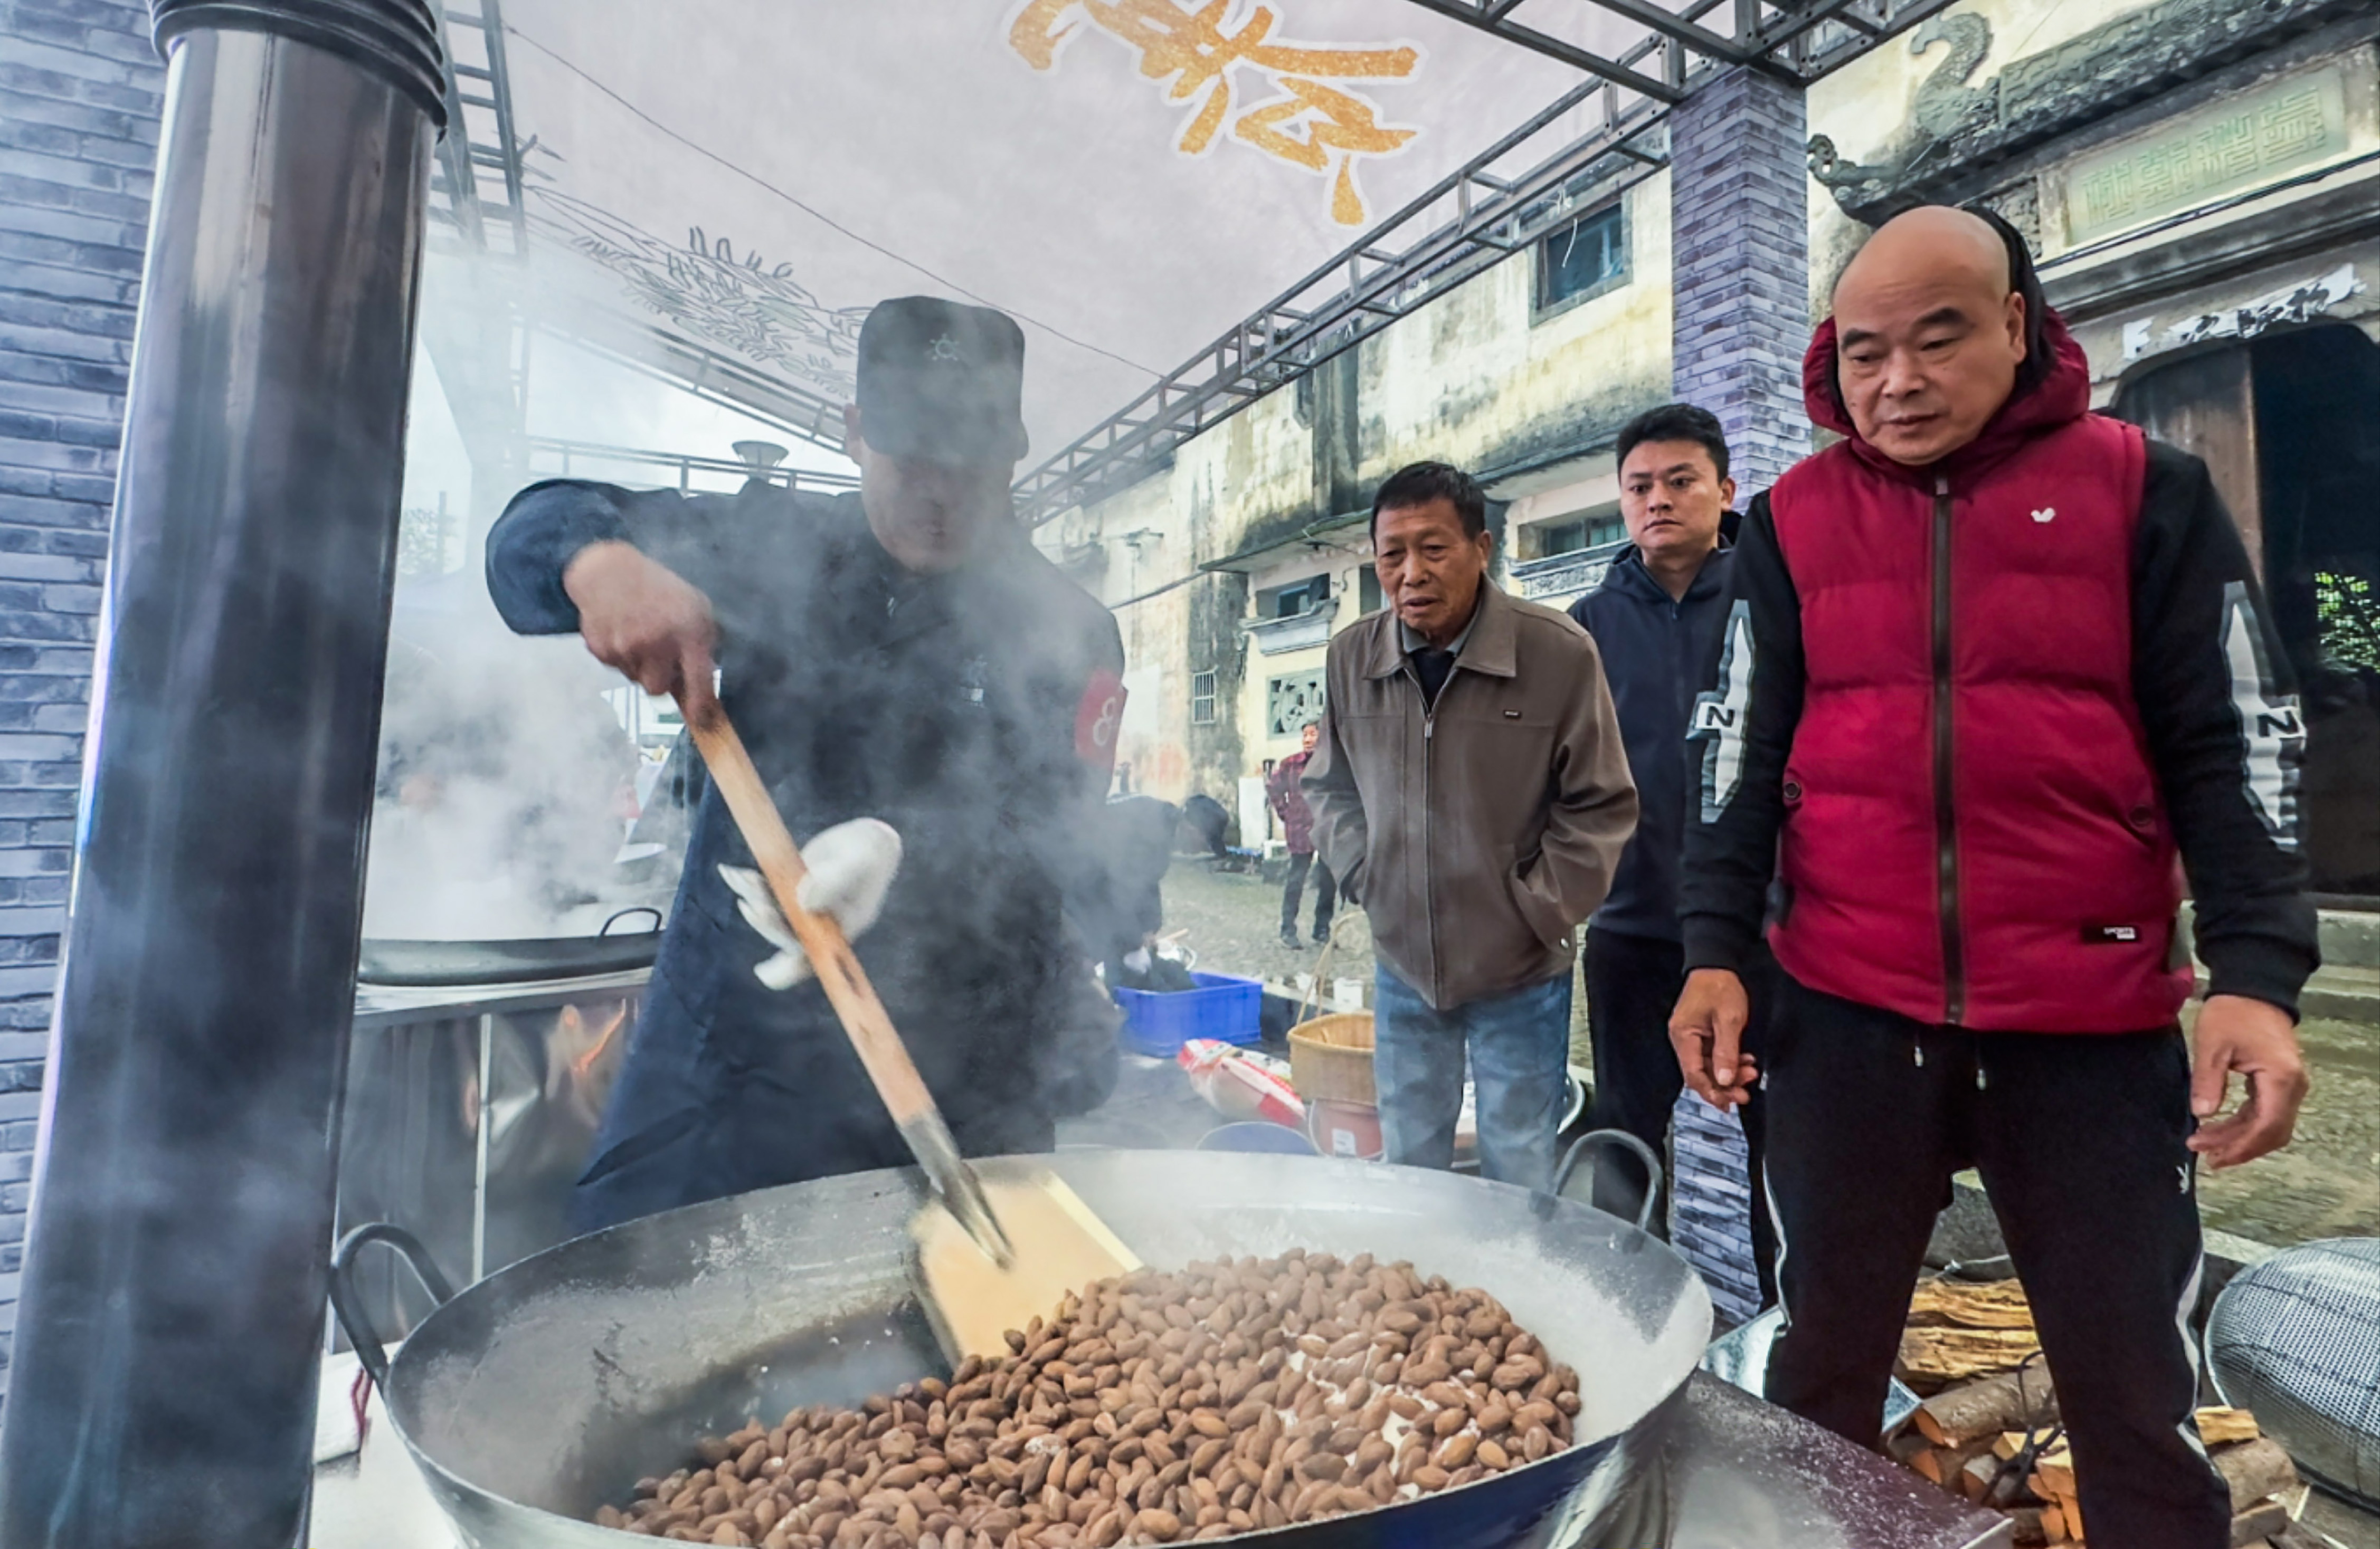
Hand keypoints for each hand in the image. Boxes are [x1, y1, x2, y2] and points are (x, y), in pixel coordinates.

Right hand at [563, 541, 718, 715]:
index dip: (700, 706)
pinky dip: (620, 656)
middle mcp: (656, 642)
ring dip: (640, 665)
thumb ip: (702, 645)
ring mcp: (625, 646)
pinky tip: (621, 630)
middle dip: (661, 678)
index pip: (698, 680)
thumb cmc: (662, 591)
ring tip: (640, 634)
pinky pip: (616, 668)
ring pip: (635, 679)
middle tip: (660, 655)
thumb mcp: (695, 608)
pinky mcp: (600, 649)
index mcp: (687, 631)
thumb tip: (702, 689)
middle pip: (658, 689)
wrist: (609, 571)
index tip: (702, 721)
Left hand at [716, 819, 902, 990]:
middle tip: (753, 907)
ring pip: (770, 914)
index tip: (763, 972)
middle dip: (766, 924)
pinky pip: (763, 893)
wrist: (866, 840)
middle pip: (785, 937)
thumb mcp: (861, 861)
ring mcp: (801, 910)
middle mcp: (817, 927)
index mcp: (839, 931)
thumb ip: (835, 880)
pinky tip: (730, 871)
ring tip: (738, 877)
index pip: (812, 959)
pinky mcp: (788, 891)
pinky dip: (747, 883)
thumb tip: (804, 902)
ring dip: (752, 899)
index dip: (787, 970)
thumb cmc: (870, 853)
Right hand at [1670, 968, 1757, 1112]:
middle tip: (1745, 1093)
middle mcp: (1683, 1039)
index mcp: (1683, 1035)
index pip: (1694, 1074)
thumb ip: (1726, 1051)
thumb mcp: (1729, 1019)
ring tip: (1751, 1073)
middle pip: (1700, 1074)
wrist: (1716, 963)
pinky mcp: (1700, 1034)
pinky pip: (1712, 1056)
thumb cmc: (1720, 986)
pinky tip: (1744, 1062)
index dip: (1711, 1092)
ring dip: (1729, 1074)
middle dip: (1723, 1086)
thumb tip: (1724, 1080)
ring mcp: (1691, 1037)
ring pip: (1708, 1067)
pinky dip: (1728, 1062)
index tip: (1729, 1102)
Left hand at [2186, 994, 2308, 1169]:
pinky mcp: (2281, 1082)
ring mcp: (2290, 1085)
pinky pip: (2267, 1113)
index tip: (2211, 1154)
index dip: (2239, 1146)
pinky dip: (2245, 1125)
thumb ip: (2208, 1081)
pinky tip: (2221, 1129)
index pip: (2266, 1126)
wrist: (2253, 990)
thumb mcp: (2212, 1046)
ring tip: (2207, 1145)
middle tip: (2205, 1156)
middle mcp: (2293, 1087)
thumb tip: (2201, 1114)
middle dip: (2239, 1147)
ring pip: (2270, 1126)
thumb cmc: (2232, 1014)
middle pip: (2271, 1132)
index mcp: (2281, 1079)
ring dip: (2241, 1139)